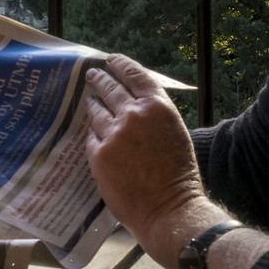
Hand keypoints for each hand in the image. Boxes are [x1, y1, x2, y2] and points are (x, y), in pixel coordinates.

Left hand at [80, 54, 212, 268]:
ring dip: (93, 104)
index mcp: (157, 106)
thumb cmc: (179, 175)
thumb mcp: (174, 132)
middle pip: (109, 88)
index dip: (120, 64)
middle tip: (92, 75)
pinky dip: (93, 134)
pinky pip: (91, 138)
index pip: (134, 74)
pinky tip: (93, 133)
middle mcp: (133, 114)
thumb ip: (154, 115)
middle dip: (99, 79)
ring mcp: (113, 134)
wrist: (169, 209)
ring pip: (96, 111)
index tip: (111, 59)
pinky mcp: (98, 154)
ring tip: (89, 101)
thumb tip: (136, 104)